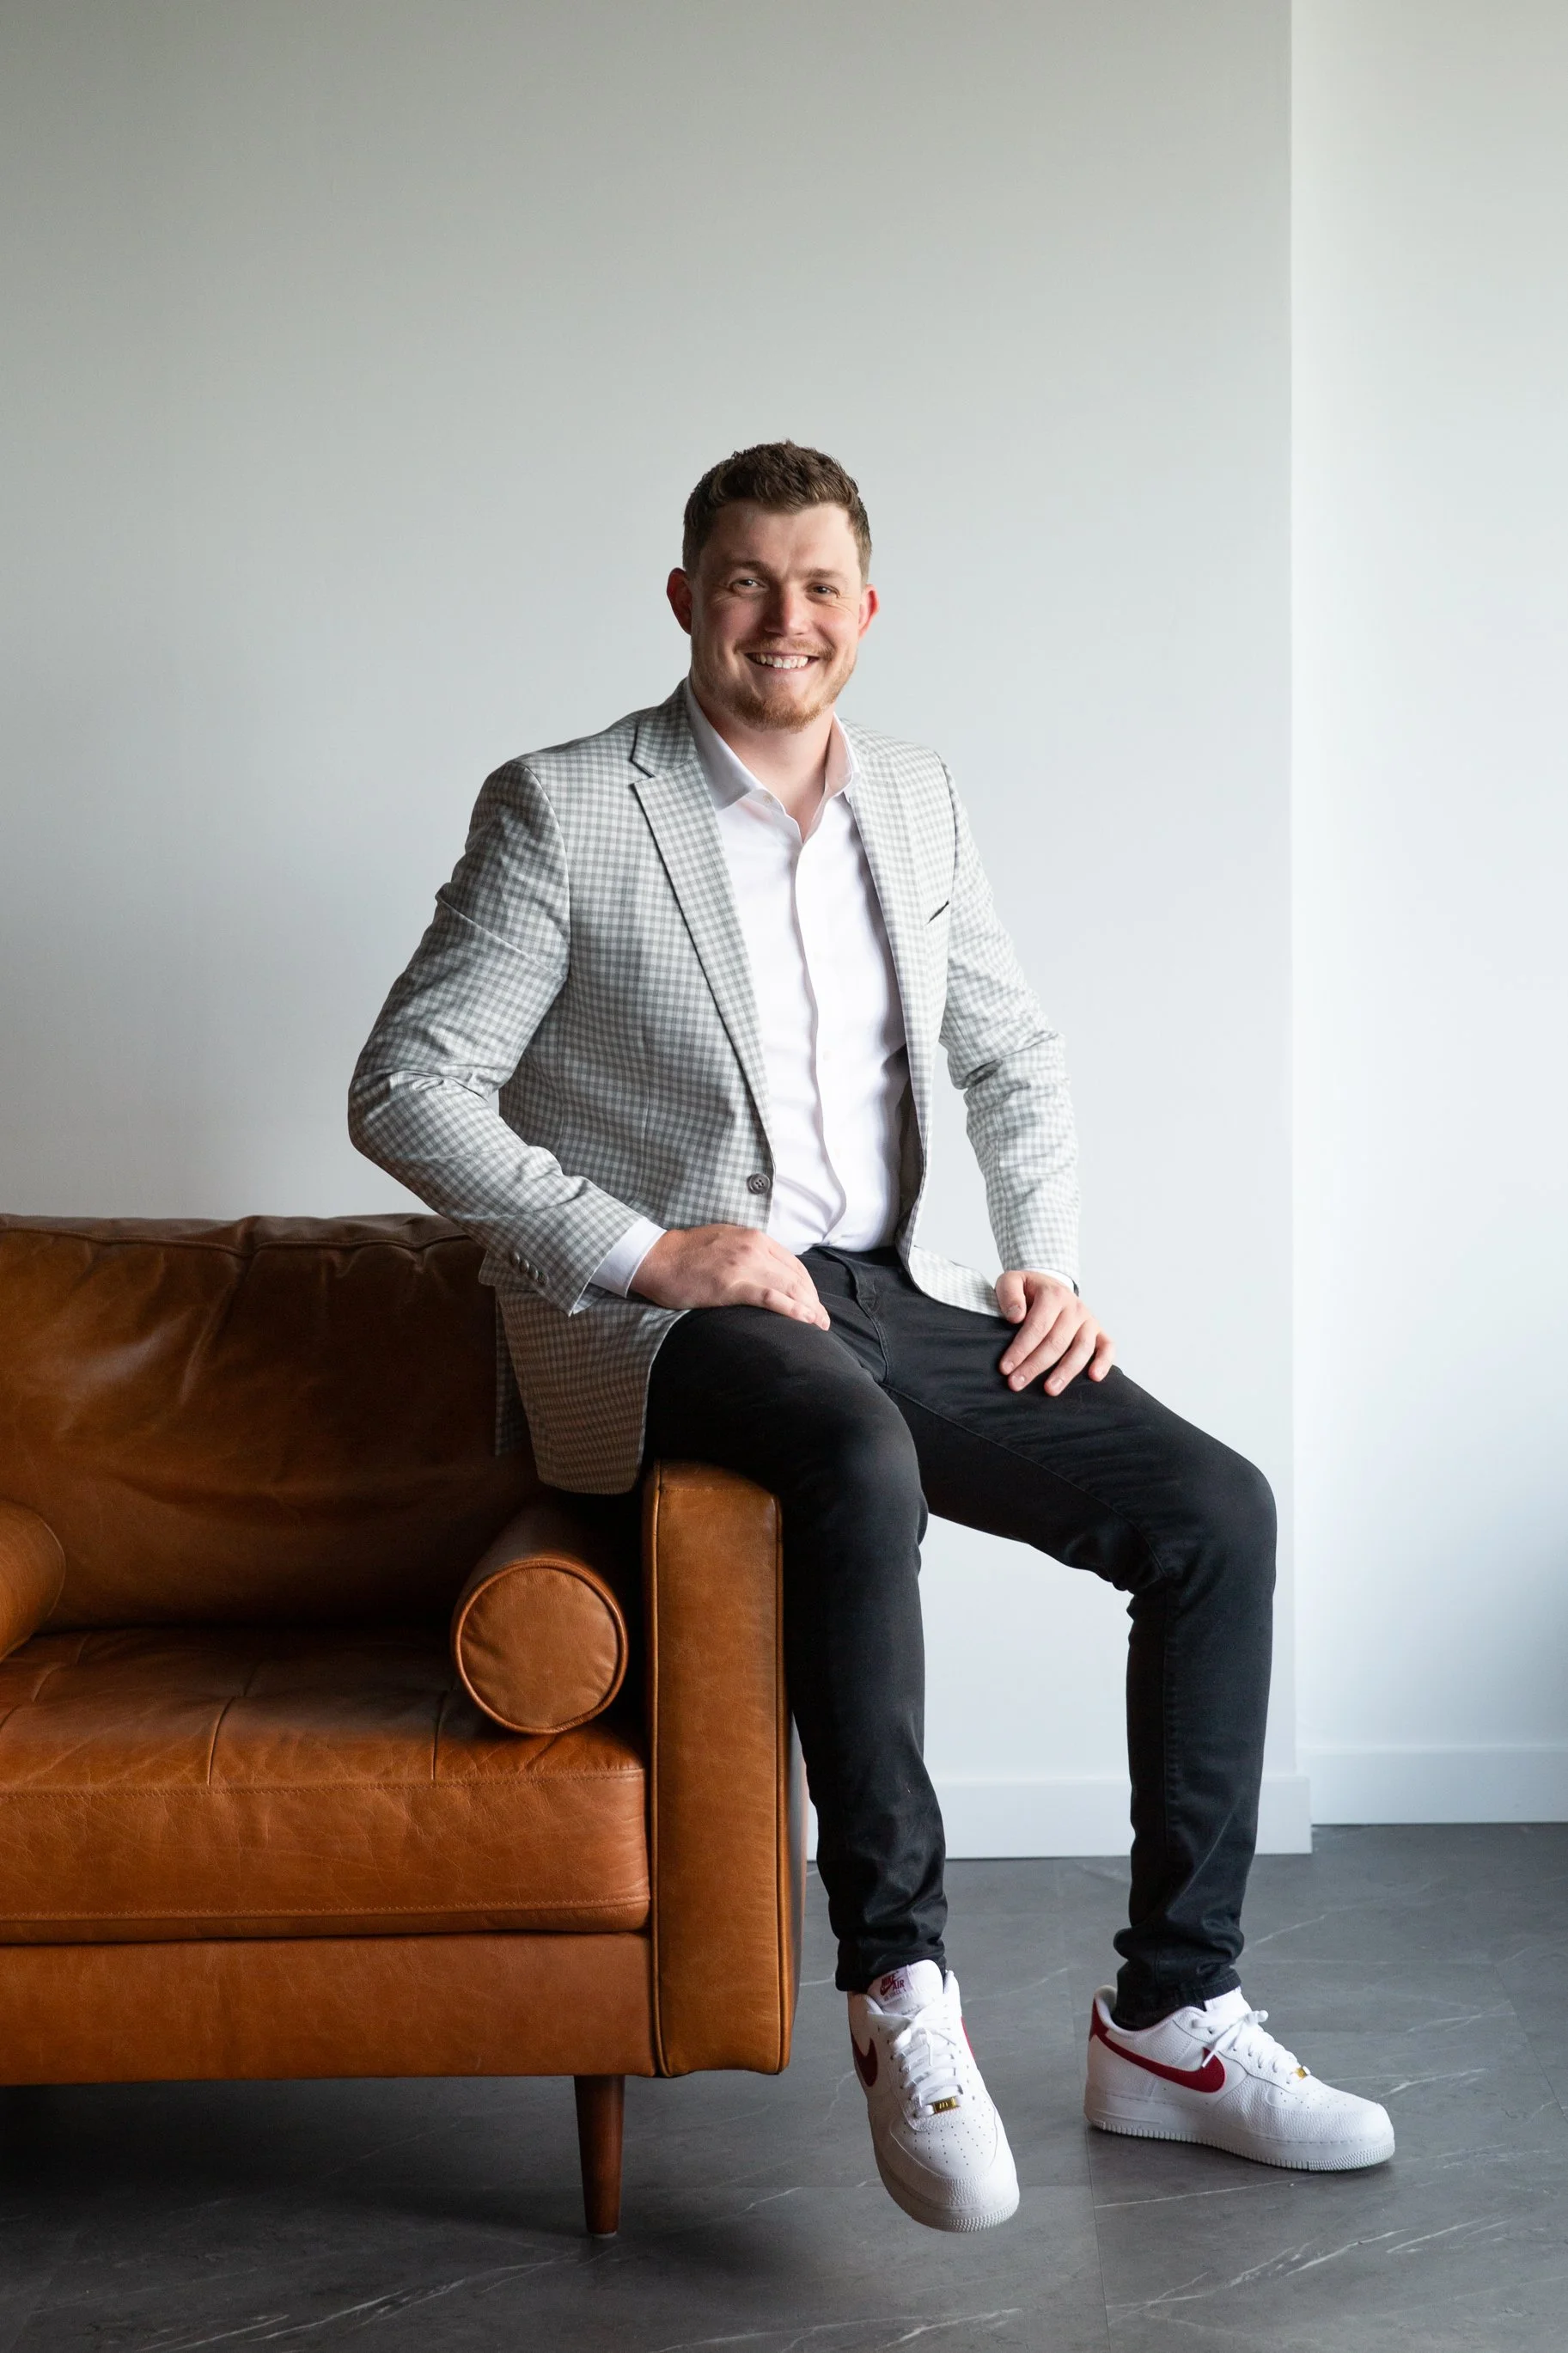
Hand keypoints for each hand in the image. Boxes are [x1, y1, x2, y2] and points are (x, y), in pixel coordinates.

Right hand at [630, 1224, 830, 1328]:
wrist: (657, 1258)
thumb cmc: (688, 1254)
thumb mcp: (727, 1241)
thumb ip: (750, 1253)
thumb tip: (769, 1272)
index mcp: (755, 1239)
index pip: (794, 1264)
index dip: (809, 1287)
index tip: (815, 1304)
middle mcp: (754, 1248)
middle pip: (796, 1277)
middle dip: (814, 1301)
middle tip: (823, 1322)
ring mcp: (743, 1266)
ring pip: (788, 1287)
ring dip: (809, 1309)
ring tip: (818, 1327)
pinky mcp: (731, 1285)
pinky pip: (769, 1297)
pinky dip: (791, 1309)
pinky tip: (804, 1320)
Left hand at [995, 1269, 1113, 1394]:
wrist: (1050, 1286)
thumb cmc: (1028, 1289)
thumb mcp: (1011, 1281)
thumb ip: (1009, 1294)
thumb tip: (1016, 1317)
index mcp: (1053, 1295)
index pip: (1037, 1326)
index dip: (1020, 1349)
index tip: (1005, 1368)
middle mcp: (1074, 1308)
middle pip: (1056, 1342)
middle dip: (1035, 1365)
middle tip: (1016, 1383)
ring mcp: (1089, 1320)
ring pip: (1081, 1349)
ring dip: (1065, 1372)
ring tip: (1049, 1390)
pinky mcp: (1099, 1332)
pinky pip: (1107, 1347)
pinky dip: (1104, 1362)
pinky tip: (1094, 1377)